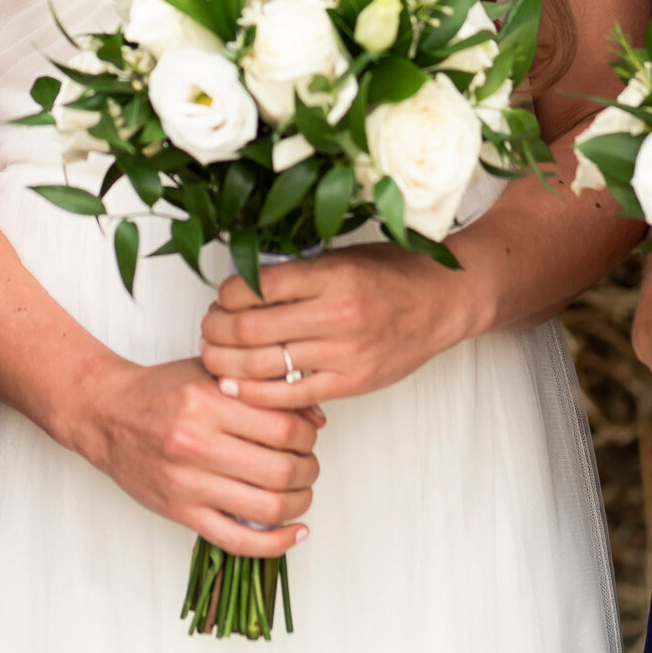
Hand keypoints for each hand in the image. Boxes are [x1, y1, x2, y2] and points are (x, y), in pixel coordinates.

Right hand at [80, 355, 322, 555]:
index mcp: (206, 402)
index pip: (283, 428)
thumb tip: (315, 418)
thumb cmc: (160, 391)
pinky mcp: (180, 513)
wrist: (107, 414)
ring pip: (266, 508)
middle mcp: (196, 443)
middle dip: (308, 470)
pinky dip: (275, 544)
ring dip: (298, 504)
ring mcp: (187, 484)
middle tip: (307, 464)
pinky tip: (294, 532)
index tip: (308, 435)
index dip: (308, 436)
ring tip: (300, 492)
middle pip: (281, 471)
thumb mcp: (210, 371)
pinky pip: (237, 541)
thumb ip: (261, 388)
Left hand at [199, 244, 465, 405]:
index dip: (225, 294)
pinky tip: (237, 387)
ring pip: (265, 366)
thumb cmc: (392, 271)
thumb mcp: (342, 256)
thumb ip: (297, 273)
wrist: (444, 300)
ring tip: (214, 357)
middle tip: (207, 329)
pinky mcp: (351, 383)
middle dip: (217, 331)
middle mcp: (336, 315)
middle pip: (251, 330)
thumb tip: (242, 287)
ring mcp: (345, 353)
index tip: (220, 296)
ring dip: (227, 364)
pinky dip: (257, 394)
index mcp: (331, 275)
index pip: (256, 287)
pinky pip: (292, 397)